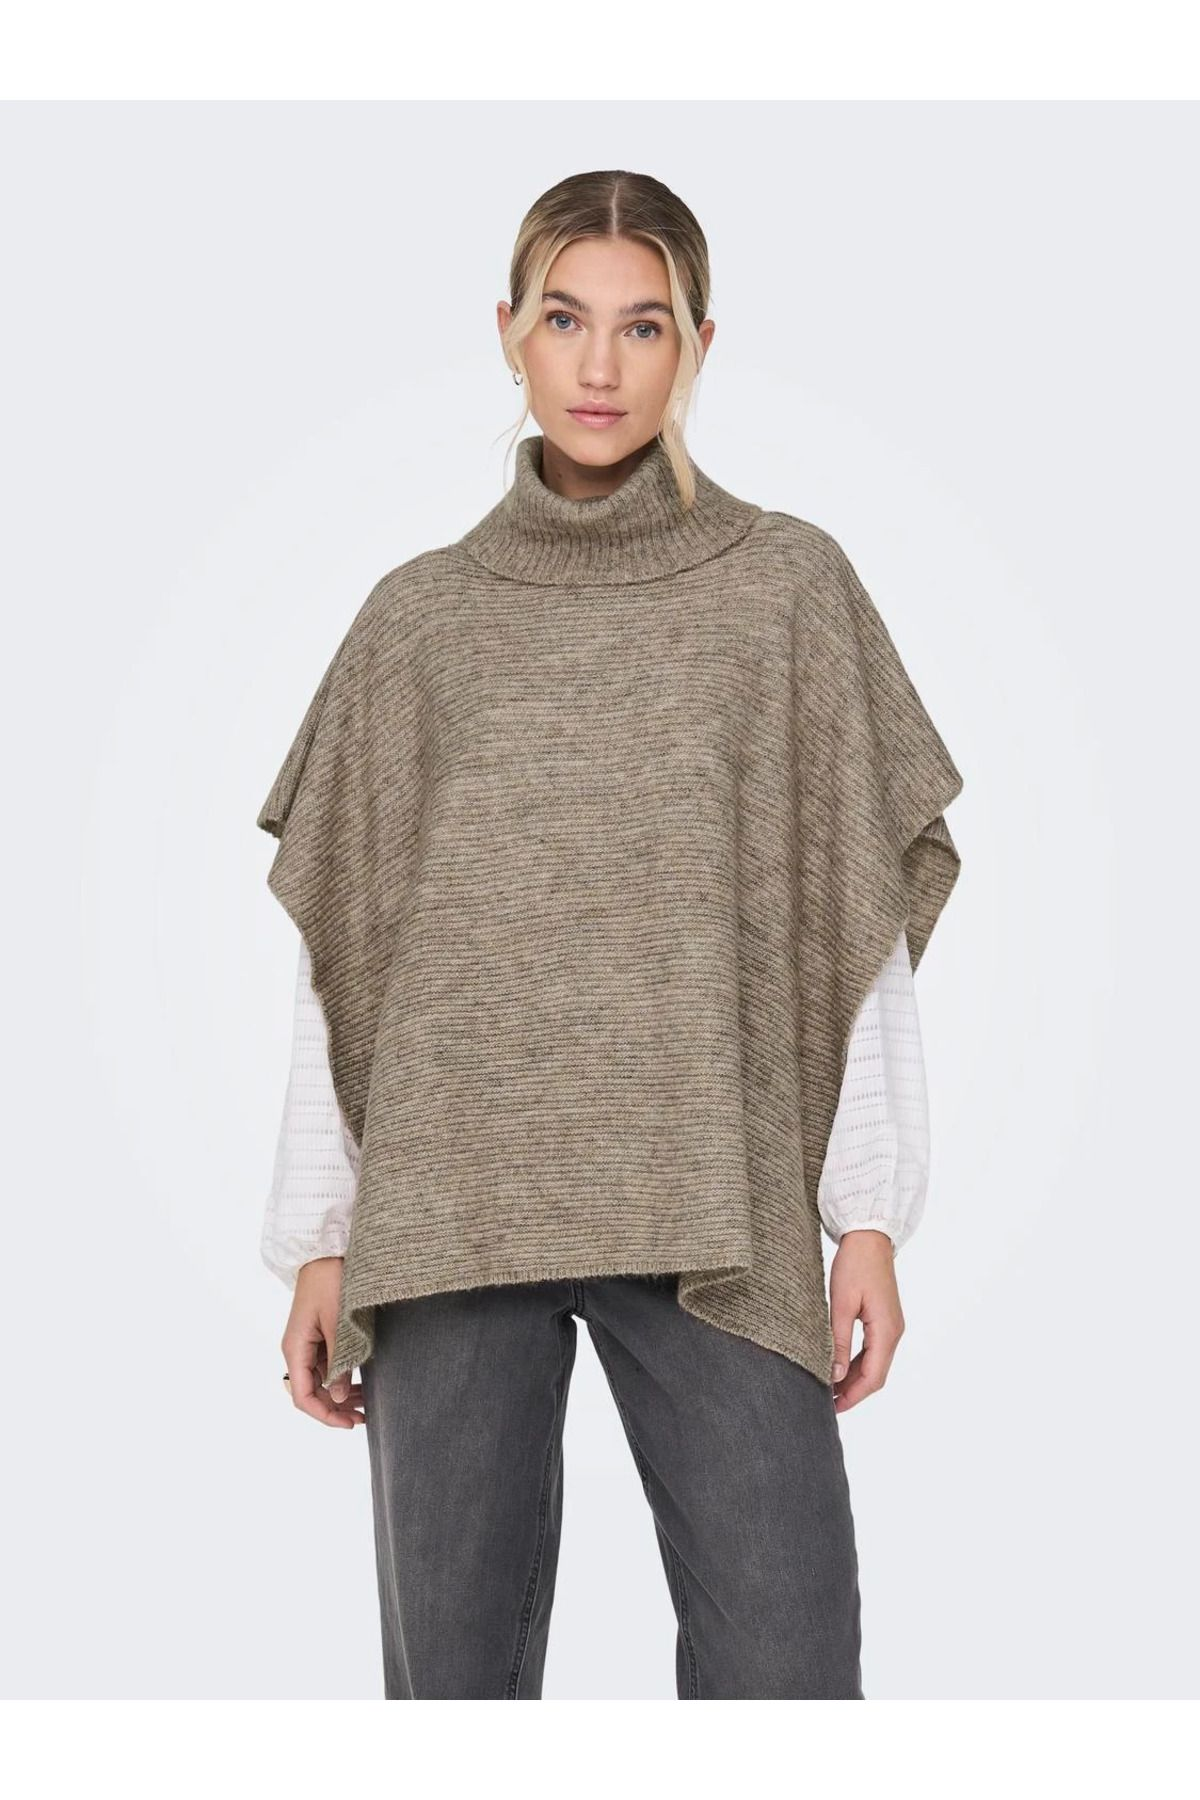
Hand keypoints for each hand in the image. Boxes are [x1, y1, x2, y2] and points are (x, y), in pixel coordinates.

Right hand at [281, 1256, 365, 1428]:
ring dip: (339, 1396)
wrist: (326, 1252)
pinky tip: (359, 1384)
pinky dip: (340, 1378)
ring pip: (319, 1382)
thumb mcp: (337, 1324)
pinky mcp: (316, 1337)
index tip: (349, 1423)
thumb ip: (339, 1361)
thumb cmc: (330, 1282)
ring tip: (365, 1405)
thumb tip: (338, 1397)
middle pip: (310, 1393)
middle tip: (363, 1418)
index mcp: (294, 1349)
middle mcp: (296, 1350)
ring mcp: (306, 1344)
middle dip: (334, 1409)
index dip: (324, 1415)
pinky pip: (325, 1367)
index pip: (302, 1396)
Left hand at [829, 1229, 904, 1413]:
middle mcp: (894, 1332)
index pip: (873, 1377)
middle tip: (826, 1403)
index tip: (833, 1408)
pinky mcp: (884, 1318)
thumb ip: (838, 1341)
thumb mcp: (841, 1304)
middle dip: (853, 1391)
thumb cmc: (854, 1264)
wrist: (870, 1236)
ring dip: (854, 1378)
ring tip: (830, 1389)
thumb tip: (834, 1375)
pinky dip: (857, 1363)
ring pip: (875, 1363)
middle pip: (876, 1374)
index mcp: (887, 1331)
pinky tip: (840, 1367)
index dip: (853, 1396)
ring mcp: (891, 1326)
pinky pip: (873, 1349)